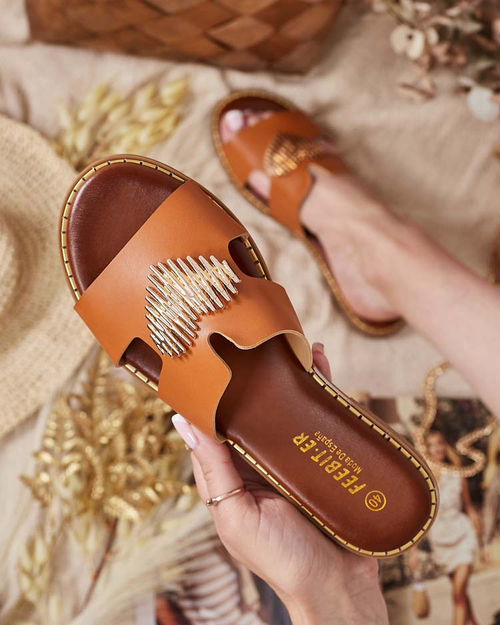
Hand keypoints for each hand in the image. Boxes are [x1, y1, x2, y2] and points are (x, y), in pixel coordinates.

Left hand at [172, 343, 388, 624]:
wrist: (338, 585)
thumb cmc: (281, 559)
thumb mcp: (237, 515)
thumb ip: (213, 470)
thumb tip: (182, 422)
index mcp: (233, 471)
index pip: (217, 423)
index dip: (213, 391)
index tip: (208, 356)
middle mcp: (261, 458)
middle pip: (257, 408)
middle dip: (259, 377)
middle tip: (260, 340)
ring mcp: (294, 456)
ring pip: (289, 408)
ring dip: (293, 378)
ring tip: (296, 345)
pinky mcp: (323, 457)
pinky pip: (321, 417)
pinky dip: (322, 393)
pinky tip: (324, 368)